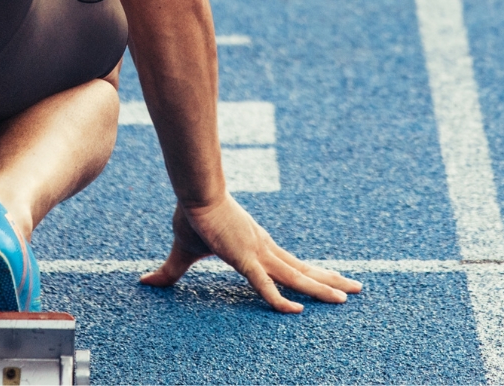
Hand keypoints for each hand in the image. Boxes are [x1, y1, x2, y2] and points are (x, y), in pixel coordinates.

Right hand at [139, 196, 361, 312]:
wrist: (194, 193)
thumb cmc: (192, 217)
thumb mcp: (184, 252)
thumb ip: (171, 272)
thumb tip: (146, 282)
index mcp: (258, 246)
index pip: (291, 264)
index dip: (313, 274)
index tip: (333, 279)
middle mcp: (266, 249)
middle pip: (304, 270)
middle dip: (331, 280)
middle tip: (357, 289)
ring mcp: (258, 253)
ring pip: (296, 277)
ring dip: (323, 288)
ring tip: (349, 296)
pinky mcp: (245, 258)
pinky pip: (264, 284)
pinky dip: (280, 299)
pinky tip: (297, 311)